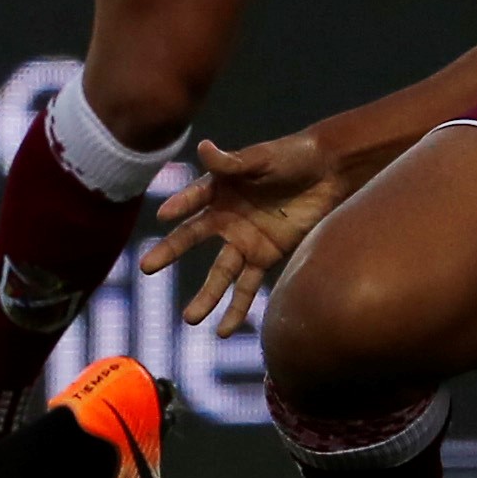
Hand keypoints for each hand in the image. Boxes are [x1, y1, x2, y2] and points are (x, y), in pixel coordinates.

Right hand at [138, 132, 346, 335]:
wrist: (329, 174)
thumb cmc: (291, 157)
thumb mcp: (261, 158)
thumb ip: (232, 161)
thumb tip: (204, 147)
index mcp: (219, 189)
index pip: (194, 199)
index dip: (180, 205)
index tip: (164, 216)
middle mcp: (226, 217)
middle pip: (193, 239)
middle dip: (170, 253)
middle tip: (147, 268)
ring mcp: (245, 240)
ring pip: (220, 272)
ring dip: (207, 296)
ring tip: (190, 319)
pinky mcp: (267, 256)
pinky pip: (248, 286)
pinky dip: (237, 308)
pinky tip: (225, 330)